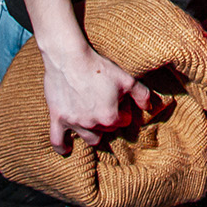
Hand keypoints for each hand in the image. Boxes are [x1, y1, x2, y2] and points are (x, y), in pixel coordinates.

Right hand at [41, 40, 157, 152]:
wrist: (69, 58)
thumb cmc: (98, 67)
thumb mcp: (126, 78)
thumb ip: (141, 94)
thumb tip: (149, 107)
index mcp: (109, 117)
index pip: (123, 121)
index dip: (123, 109)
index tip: (119, 98)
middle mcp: (91, 123)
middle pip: (106, 130)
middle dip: (109, 120)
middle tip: (105, 103)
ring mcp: (73, 122)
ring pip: (88, 138)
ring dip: (93, 131)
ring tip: (93, 119)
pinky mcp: (57, 118)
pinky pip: (57, 140)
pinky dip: (62, 146)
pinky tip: (66, 148)